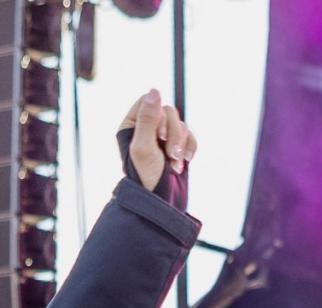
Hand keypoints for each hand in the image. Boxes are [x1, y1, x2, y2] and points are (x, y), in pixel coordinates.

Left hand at [117, 89, 196, 205]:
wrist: (162, 201)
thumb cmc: (147, 176)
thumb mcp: (144, 146)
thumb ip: (148, 118)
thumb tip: (154, 90)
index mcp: (131, 125)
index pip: (149, 102)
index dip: (159, 116)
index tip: (160, 136)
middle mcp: (146, 128)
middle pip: (168, 112)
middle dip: (174, 134)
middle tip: (171, 155)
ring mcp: (163, 138)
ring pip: (181, 124)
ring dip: (182, 144)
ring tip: (176, 164)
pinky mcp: (177, 147)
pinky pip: (190, 136)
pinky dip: (190, 148)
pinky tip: (184, 162)